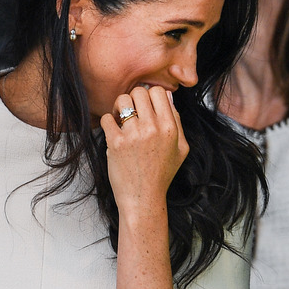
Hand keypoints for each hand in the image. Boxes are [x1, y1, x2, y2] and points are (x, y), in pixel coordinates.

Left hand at [100, 86, 188, 216]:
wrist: (144, 197)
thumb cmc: (162, 173)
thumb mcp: (181, 148)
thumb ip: (177, 121)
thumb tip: (167, 96)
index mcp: (170, 127)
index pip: (158, 91)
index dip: (150, 95)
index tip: (146, 106)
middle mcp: (153, 128)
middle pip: (139, 92)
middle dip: (134, 99)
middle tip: (132, 112)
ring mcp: (134, 135)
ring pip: (122, 100)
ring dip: (120, 107)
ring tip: (121, 119)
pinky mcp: (116, 143)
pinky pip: (107, 118)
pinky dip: (108, 122)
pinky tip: (114, 132)